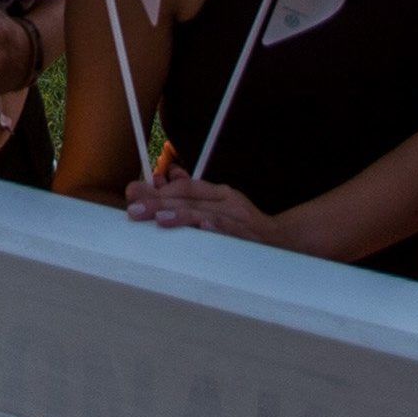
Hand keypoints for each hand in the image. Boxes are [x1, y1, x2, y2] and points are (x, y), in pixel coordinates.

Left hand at [125, 172, 283, 246]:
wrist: (283, 241)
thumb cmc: (245, 225)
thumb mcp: (221, 204)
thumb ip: (195, 192)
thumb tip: (167, 175)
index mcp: (220, 194)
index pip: (187, 187)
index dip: (160, 190)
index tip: (135, 192)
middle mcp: (229, 203)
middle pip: (190, 199)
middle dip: (159, 203)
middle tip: (134, 208)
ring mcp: (239, 221)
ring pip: (207, 215)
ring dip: (182, 216)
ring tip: (158, 218)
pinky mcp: (248, 239)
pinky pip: (231, 232)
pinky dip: (218, 229)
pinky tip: (203, 228)